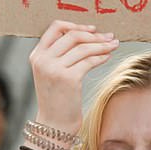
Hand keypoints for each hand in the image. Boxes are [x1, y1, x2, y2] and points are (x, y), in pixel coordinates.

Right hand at [29, 20, 118, 134]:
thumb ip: (60, 54)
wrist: (54, 125)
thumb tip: (87, 34)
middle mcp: (43, 60)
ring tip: (113, 45)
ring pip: (83, 47)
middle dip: (94, 35)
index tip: (91, 29)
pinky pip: (89, 61)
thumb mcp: (51, 72)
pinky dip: (101, 57)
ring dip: (101, 45)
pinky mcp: (68, 78)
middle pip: (72, 35)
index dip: (75, 24)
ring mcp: (54, 69)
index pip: (55, 27)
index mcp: (37, 55)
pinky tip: (108, 57)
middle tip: (109, 37)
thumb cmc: (57, 98)